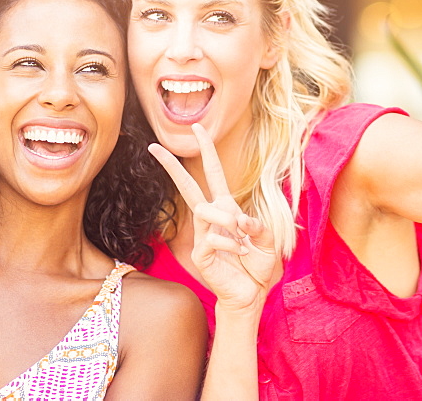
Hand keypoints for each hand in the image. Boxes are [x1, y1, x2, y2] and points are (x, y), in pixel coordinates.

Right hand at [149, 124, 278, 311]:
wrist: (251, 294)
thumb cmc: (258, 265)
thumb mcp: (268, 240)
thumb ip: (257, 225)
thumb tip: (238, 218)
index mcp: (227, 208)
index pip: (213, 174)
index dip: (207, 151)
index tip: (198, 128)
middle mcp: (212, 218)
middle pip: (187, 186)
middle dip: (172, 166)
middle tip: (154, 146)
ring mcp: (203, 235)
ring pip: (204, 210)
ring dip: (227, 219)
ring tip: (244, 238)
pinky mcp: (200, 253)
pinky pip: (213, 238)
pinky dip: (233, 244)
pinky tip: (242, 254)